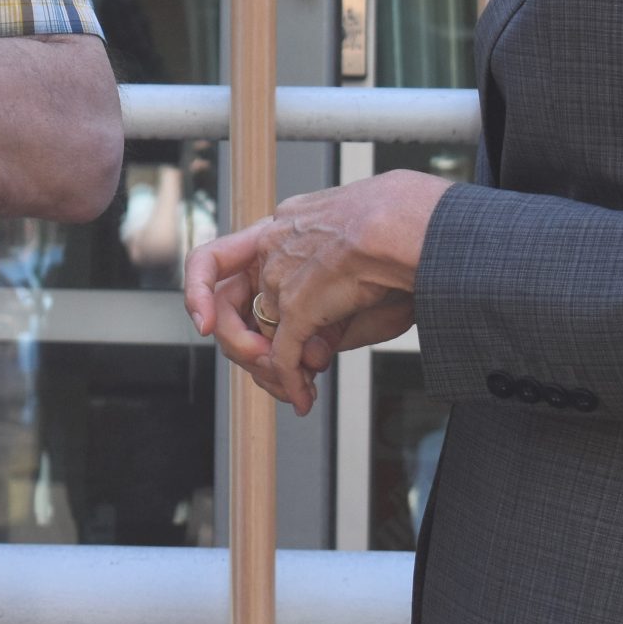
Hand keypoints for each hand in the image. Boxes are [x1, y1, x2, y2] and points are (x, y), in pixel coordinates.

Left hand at [184, 171, 448, 415]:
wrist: (412, 225)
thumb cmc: (403, 241)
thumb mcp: (357, 282)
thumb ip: (326, 318)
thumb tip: (309, 357)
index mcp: (286, 225)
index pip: (236, 260)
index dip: (209, 290)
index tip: (213, 320)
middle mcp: (273, 244)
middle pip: (232, 302)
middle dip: (246, 344)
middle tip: (276, 367)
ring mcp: (281, 274)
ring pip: (254, 334)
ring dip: (270, 369)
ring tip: (301, 383)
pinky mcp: (297, 305)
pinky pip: (282, 355)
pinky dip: (290, 382)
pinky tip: (303, 398)